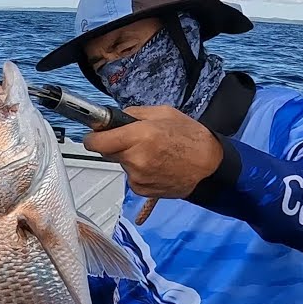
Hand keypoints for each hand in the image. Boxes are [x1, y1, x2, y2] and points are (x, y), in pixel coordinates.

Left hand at [82, 105, 223, 199]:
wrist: (209, 167)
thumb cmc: (191, 137)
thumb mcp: (163, 113)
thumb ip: (134, 114)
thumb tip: (113, 118)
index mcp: (140, 136)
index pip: (97, 142)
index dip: (93, 137)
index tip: (94, 134)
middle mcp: (135, 159)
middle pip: (107, 152)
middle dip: (115, 145)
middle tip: (135, 139)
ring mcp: (138, 177)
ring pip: (121, 164)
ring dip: (130, 158)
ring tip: (154, 153)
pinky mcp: (142, 190)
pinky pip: (131, 177)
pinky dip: (139, 171)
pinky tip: (157, 165)